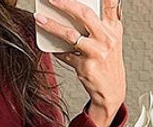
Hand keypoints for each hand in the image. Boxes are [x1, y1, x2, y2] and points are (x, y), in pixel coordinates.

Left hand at [35, 0, 125, 126]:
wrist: (111, 91)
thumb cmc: (107, 62)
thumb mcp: (110, 39)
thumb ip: (99, 23)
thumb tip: (74, 10)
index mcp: (113, 27)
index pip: (110, 3)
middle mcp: (107, 38)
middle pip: (85, 14)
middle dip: (66, 4)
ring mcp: (96, 52)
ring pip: (70, 35)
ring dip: (52, 26)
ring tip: (39, 19)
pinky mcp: (86, 67)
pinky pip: (65, 55)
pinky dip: (57, 50)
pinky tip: (52, 46)